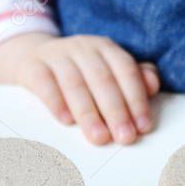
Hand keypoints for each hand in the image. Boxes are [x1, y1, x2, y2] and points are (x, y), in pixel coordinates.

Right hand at [0, 33, 160, 144]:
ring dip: (89, 113)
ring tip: (100, 138)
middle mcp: (82, 47)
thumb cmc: (80, 72)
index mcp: (106, 48)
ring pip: (74, 83)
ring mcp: (56, 55)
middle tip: (125, 138)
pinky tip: (66, 121)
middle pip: (102, 79)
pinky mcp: (32, 66)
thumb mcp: (108, 71)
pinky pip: (44, 83)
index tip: (143, 126)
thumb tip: (153, 85)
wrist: (31, 57)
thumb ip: (134, 78)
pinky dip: (56, 102)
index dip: (136, 99)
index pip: (126, 71)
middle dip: (116, 111)